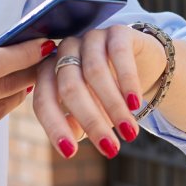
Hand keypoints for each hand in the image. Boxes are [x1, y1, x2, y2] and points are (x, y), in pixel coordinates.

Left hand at [28, 24, 166, 159]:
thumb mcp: (89, 112)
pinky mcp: (117, 31)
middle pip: (69, 87)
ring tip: (129, 133)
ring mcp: (90, 38)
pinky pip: (119, 55)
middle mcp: (65, 50)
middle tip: (111, 149)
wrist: (143, 65)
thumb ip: (74, 124)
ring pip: (95, 72)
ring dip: (113, 107)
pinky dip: (127, 82)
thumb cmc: (107, 93)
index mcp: (49, 70)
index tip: (70, 154)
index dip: (55, 127)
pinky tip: (135, 104)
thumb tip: (67, 143)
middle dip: (91, 121)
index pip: (43, 99)